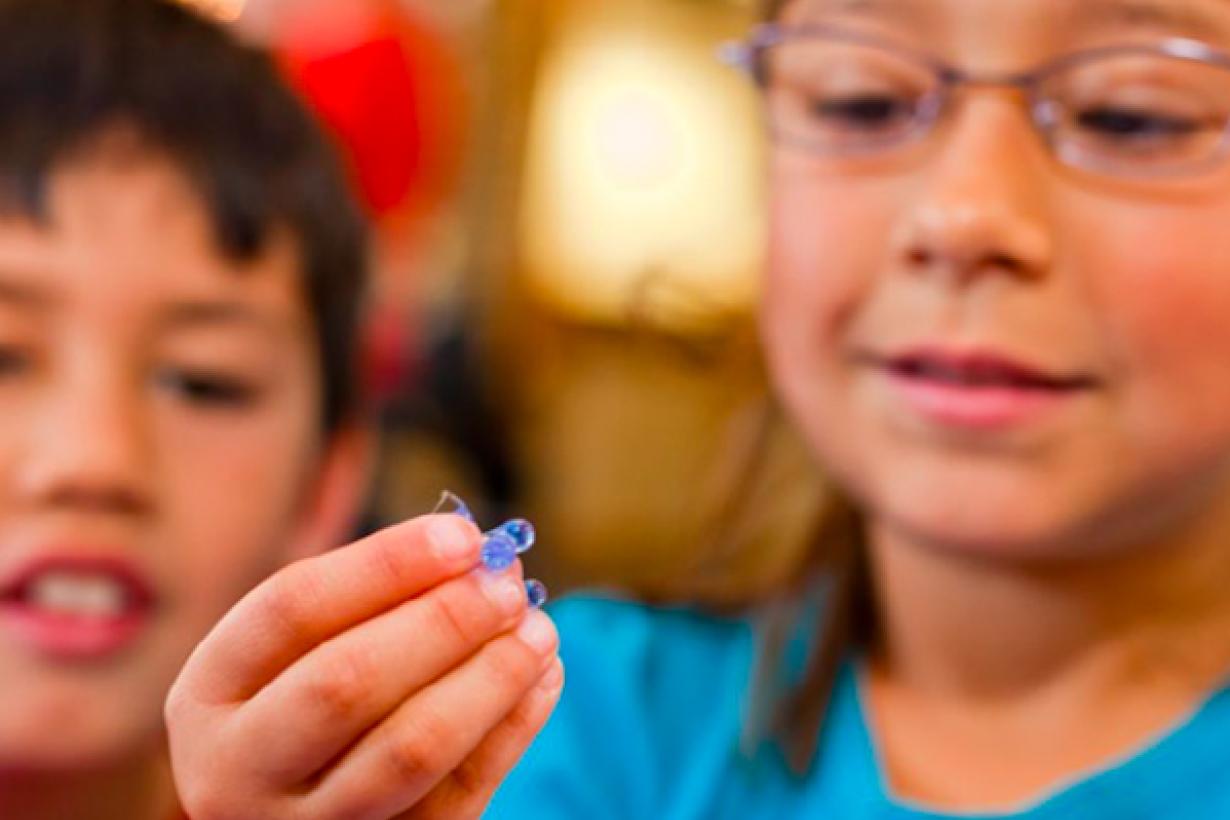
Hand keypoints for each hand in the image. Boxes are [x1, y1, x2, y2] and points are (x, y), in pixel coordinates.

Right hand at [165, 514, 562, 819]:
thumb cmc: (299, 712)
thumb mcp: (294, 656)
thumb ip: (369, 600)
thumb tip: (475, 552)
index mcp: (209, 694)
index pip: (292, 609)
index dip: (385, 564)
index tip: (462, 534)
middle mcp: (237, 771)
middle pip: (345, 683)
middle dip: (441, 622)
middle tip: (505, 583)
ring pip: (409, 750)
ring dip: (489, 678)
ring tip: (538, 629)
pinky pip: (458, 795)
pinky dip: (512, 729)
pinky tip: (543, 678)